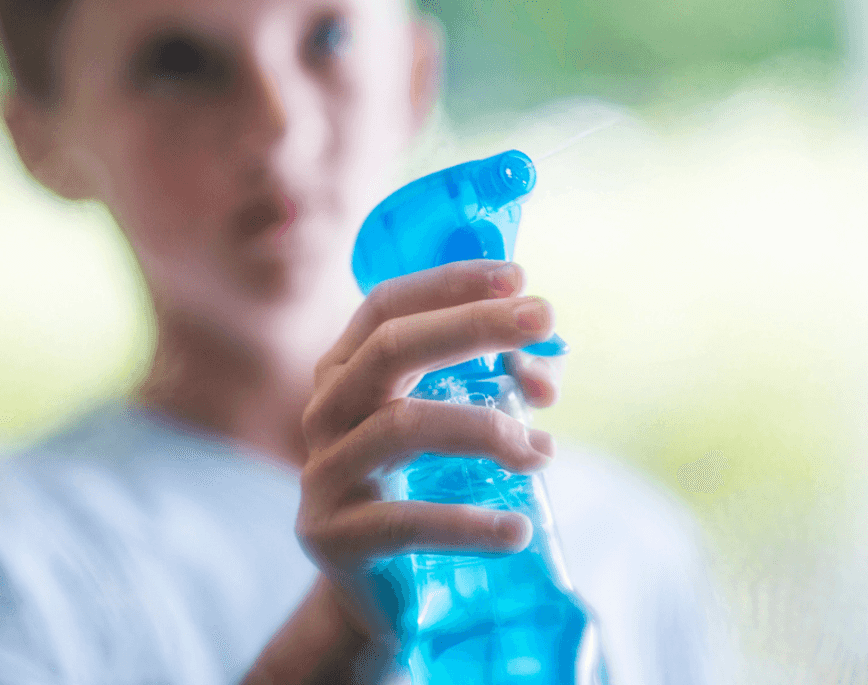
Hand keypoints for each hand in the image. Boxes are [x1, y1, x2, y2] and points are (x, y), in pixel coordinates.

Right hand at [245, 259, 561, 684]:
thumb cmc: (425, 486)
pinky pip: (404, 521)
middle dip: (473, 325)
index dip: (450, 283)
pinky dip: (469, 524)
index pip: (386, 305)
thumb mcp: (460, 423)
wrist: (380, 590)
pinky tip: (517, 530)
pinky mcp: (332, 536)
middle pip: (390, 348)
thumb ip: (503, 385)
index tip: (519, 276)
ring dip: (488, 429)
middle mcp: (325, 411)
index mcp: (347, 371)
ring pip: (402, 427)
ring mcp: (322, 473)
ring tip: (543, 453)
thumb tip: (544, 376)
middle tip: (545, 318)